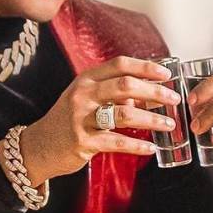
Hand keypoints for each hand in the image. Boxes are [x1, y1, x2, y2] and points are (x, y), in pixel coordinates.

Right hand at [14, 57, 181, 184]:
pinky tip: (151, 148)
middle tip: (174, 99)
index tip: (166, 74)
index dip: (145, 67)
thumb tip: (149, 93)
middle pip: (126, 85)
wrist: (38, 146)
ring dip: (151, 119)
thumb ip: (114, 93)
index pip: (120, 64)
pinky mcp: (83, 141)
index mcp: (87, 79)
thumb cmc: (69, 119)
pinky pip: (116, 141)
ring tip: (169, 124)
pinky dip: (137, 145)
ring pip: (124, 114)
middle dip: (155, 91)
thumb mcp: (86, 98)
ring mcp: (82, 117)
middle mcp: (84, 94)